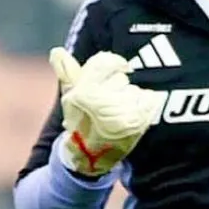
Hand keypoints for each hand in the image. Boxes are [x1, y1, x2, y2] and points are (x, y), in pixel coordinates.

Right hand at [50, 47, 162, 175]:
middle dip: (117, 86)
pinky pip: (150, 98)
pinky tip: (132, 115)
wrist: (92, 156)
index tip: (116, 67)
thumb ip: (66, 72)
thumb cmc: (81, 122)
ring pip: (134, 88)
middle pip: (121, 76)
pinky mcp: (140, 122)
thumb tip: (58, 52)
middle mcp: (104, 103)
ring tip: (118, 112)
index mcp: (84, 94)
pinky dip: (145, 104)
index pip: (105, 61)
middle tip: (108, 104)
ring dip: (129, 97)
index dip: (113, 63)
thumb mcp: (70, 97)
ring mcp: (123, 114)